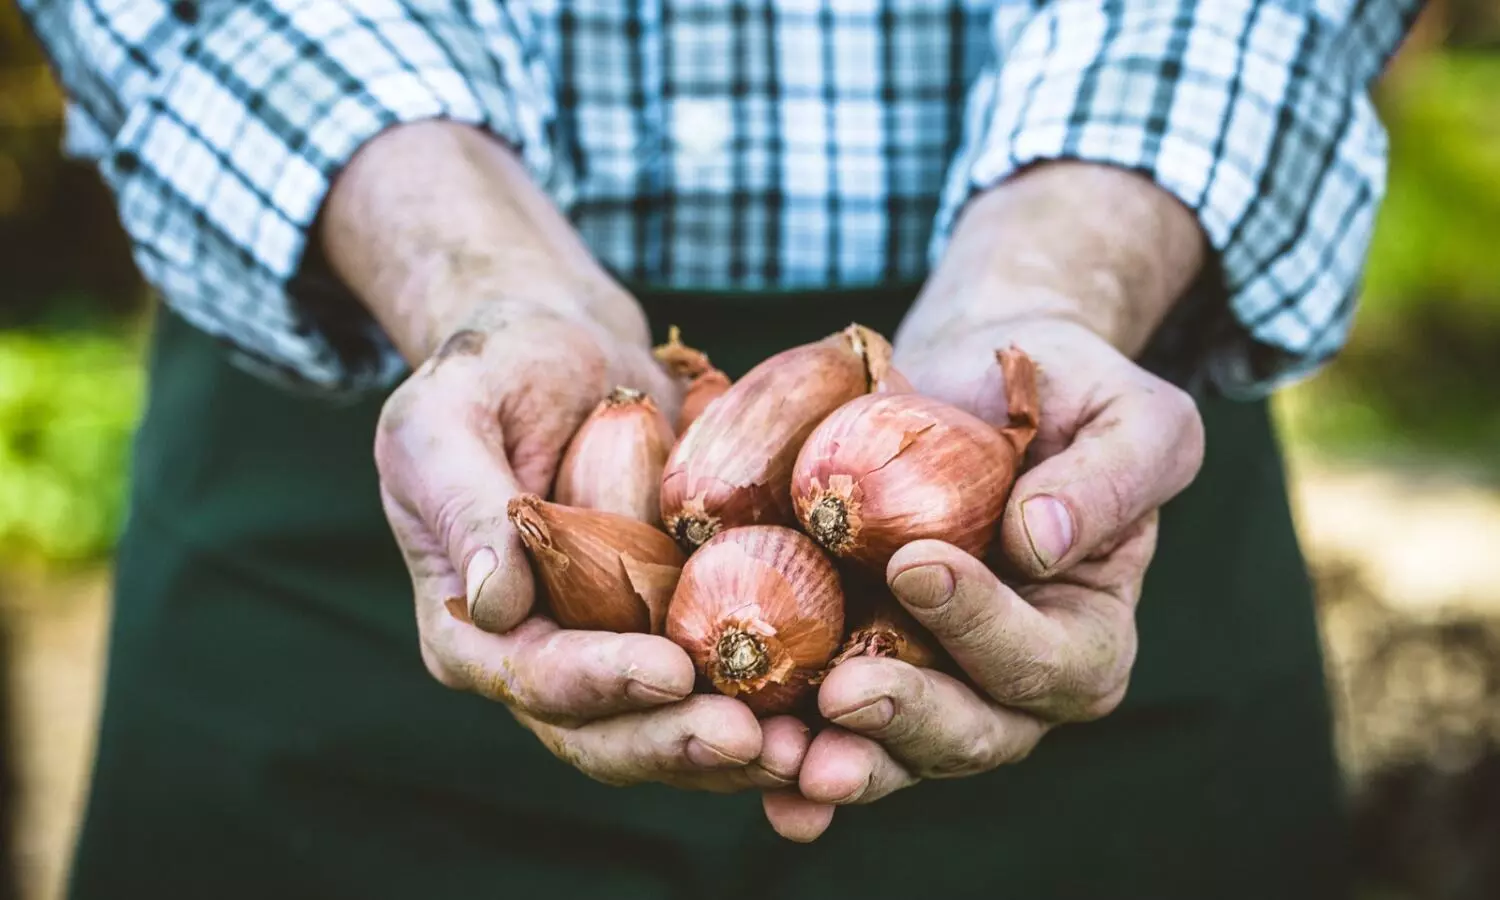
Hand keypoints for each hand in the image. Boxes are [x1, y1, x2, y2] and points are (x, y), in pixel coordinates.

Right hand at [321, 123, 812, 797]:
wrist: (565, 351)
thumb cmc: (490, 372)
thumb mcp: (446, 419)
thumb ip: (464, 505)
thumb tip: (495, 604)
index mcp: (473, 626)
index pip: (530, 677)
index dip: (599, 683)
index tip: (671, 672)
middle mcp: (544, 658)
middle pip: (606, 733)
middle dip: (680, 742)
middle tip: (757, 740)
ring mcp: (617, 650)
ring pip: (672, 728)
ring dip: (739, 750)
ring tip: (812, 748)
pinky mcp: (680, 628)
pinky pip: (726, 682)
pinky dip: (776, 704)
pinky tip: (837, 709)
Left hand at [778, 314, 1203, 832]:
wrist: (973, 379)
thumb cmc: (1069, 391)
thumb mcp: (1131, 416)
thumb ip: (1112, 479)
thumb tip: (1041, 541)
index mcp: (1089, 640)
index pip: (1047, 661)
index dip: (985, 627)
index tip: (915, 565)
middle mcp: (1011, 687)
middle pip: (969, 734)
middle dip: (905, 722)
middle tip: (843, 697)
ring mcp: (930, 685)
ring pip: (890, 750)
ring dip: (837, 762)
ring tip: (780, 757)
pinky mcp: (857, 663)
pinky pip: (824, 723)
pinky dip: (787, 751)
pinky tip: (741, 753)